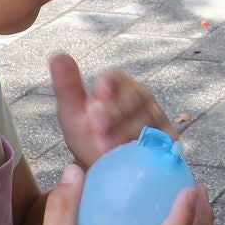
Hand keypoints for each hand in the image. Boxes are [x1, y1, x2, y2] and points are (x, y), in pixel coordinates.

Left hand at [50, 55, 173, 170]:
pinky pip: (163, 138)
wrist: (107, 170)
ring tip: (108, 150)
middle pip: (134, 96)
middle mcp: (140, 98)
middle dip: (115, 113)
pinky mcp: (168, 139)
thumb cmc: (90, 137)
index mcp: (117, 86)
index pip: (115, 78)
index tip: (98, 96)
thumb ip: (66, 87)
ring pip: (147, 118)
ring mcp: (157, 117)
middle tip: (98, 129)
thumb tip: (57, 55)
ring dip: (127, 134)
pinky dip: (147, 147)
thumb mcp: (73, 114)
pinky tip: (132, 156)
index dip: (108, 85)